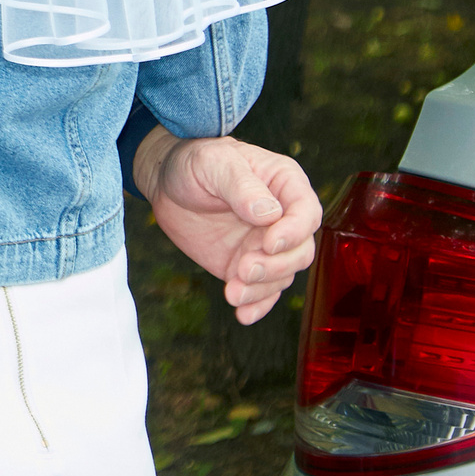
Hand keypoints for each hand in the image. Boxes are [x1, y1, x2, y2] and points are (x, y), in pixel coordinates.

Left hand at [135, 128, 322, 325]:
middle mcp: (283, 218)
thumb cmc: (195, 161)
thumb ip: (241, 186)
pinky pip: (262, 292)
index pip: (306, 213)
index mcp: (284, 185)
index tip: (268, 242)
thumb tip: (269, 214)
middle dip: (275, 266)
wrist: (168, 183)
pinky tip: (242, 314)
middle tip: (243, 268)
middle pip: (300, 251)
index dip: (294, 232)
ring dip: (261, 289)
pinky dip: (256, 305)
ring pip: (282, 275)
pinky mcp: (248, 265)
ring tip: (232, 291)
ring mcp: (266, 244)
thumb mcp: (214, 163)